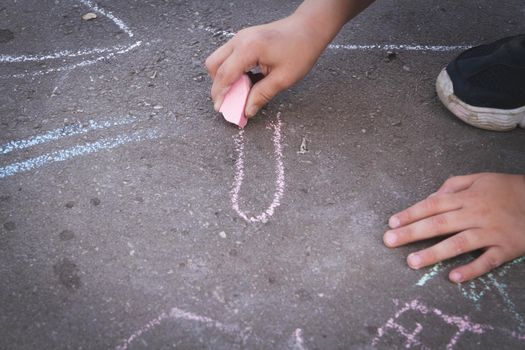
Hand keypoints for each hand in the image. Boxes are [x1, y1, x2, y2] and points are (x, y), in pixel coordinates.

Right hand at [205, 15, 326, 117]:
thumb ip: (262, 95)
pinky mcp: (245, 38)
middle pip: (214, 65)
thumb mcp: (283, 79)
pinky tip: (246, 81)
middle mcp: (240, 40)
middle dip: (218, 85)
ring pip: (219, 59)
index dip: (220, 94)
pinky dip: (232, 70)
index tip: (221, 109)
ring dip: (224, 77)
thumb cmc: (301, 49)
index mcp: (248, 49)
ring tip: (240, 92)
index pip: (224, 74)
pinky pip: (229, 56)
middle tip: (230, 101)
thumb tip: (247, 110)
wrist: (309, 27)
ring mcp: (241, 37)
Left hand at [383, 173, 524, 282]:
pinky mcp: (507, 248)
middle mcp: (476, 213)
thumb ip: (452, 186)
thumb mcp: (478, 179)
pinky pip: (487, 261)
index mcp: (466, 197)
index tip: (392, 223)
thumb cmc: (505, 189)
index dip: (410, 214)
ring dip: (434, 253)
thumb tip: (428, 198)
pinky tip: (453, 277)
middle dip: (412, 233)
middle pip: (439, 224)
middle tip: (389, 241)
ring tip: (412, 262)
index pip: (432, 205)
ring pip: (459, 243)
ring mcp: (491, 232)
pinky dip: (471, 269)